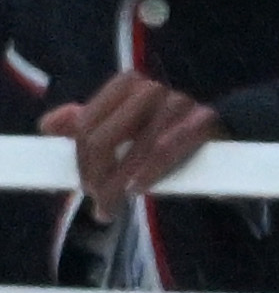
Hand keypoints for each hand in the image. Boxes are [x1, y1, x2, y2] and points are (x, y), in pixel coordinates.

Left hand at [43, 71, 216, 216]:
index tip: (83, 183)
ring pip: (134, 149)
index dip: (80, 159)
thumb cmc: (159, 130)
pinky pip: (168, 148)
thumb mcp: (121, 124)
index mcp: (127, 84)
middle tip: (95, 198)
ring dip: (118, 185)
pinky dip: (149, 172)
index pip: (86, 124)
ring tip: (109, 208)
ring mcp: (180, 102)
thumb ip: (85, 122)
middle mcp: (152, 88)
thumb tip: (47, 124)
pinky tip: (136, 190)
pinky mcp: (204, 119)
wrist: (217, 128)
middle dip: (94, 175)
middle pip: (104, 138)